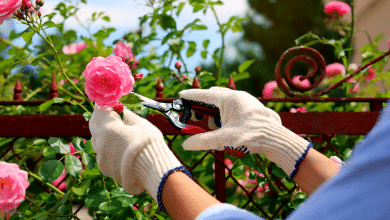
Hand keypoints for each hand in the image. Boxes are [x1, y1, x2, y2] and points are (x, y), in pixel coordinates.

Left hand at [89, 105, 189, 209]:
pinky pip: (104, 155)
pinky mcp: (105, 170)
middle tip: (116, 118)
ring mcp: (101, 158)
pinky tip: (123, 150)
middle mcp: (99, 144)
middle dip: (104, 120)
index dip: (106, 106)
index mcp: (106, 128)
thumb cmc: (148, 144)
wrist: (153, 171)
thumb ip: (128, 116)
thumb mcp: (141, 124)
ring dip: (106, 136)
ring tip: (122, 136)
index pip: (99, 111)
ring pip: (98, 142)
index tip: (113, 105)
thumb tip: (122, 110)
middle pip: (95, 127)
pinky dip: (110, 150)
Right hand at [179, 87, 311, 177]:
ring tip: (212, 126)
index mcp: (228, 99)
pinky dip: (225, 114)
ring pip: (224, 102)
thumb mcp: (223, 140)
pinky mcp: (253, 108)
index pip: (204, 94)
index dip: (191, 95)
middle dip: (203, 105)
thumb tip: (186, 144)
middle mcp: (238, 96)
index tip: (181, 95)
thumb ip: (203, 141)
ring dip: (215, 112)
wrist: (276, 139)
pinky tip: (226, 126)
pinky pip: (234, 107)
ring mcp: (247, 101)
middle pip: (214, 96)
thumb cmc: (251, 136)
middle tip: (194, 115)